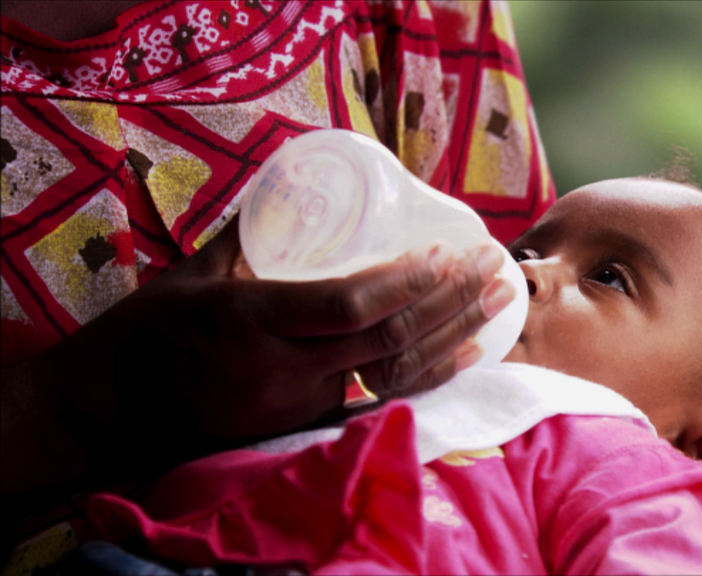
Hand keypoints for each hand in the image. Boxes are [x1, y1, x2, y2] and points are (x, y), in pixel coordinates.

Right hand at [1, 218, 514, 500]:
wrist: (112, 408)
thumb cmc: (150, 330)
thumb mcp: (195, 272)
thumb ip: (252, 233)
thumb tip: (296, 186)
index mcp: (252, 321)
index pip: (350, 307)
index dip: (406, 281)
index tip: (447, 251)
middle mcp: (282, 369)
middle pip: (387, 339)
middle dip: (450, 301)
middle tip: (494, 268)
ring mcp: (296, 405)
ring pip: (394, 374)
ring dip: (453, 336)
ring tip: (498, 302)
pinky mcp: (302, 426)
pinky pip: (379, 401)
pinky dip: (428, 376)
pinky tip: (466, 353)